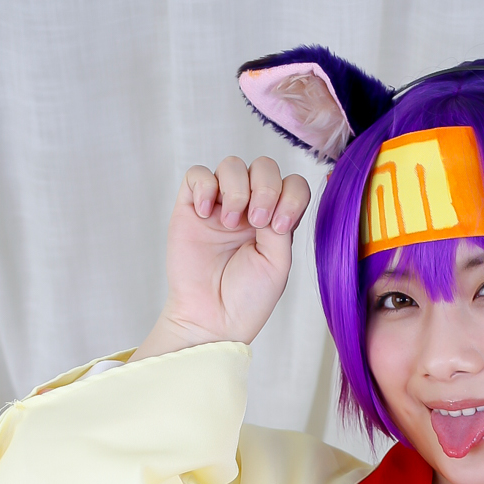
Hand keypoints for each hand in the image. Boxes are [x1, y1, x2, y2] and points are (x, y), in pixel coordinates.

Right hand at [131, 156, 311, 361]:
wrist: (212, 318)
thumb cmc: (246, 298)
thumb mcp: (278, 263)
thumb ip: (280, 226)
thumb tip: (268, 198)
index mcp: (276, 219)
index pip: (292, 184)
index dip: (291, 196)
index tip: (279, 227)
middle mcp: (250, 207)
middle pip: (264, 166)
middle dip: (266, 188)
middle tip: (257, 222)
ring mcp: (220, 205)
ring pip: (232, 164)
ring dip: (237, 189)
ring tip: (231, 224)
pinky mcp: (191, 207)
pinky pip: (197, 174)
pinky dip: (205, 186)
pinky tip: (207, 214)